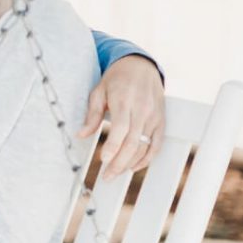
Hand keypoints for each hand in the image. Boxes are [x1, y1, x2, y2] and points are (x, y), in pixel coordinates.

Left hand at [78, 55, 164, 178]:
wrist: (141, 66)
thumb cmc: (116, 79)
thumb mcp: (98, 92)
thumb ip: (92, 115)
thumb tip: (80, 134)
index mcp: (125, 101)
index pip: (121, 128)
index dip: (113, 146)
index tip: (103, 159)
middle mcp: (142, 110)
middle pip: (133, 142)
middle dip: (119, 162)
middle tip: (106, 176)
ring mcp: (154, 116)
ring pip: (145, 145)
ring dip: (130, 163)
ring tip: (115, 173)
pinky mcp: (161, 120)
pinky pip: (157, 143)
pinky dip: (147, 158)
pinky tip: (134, 166)